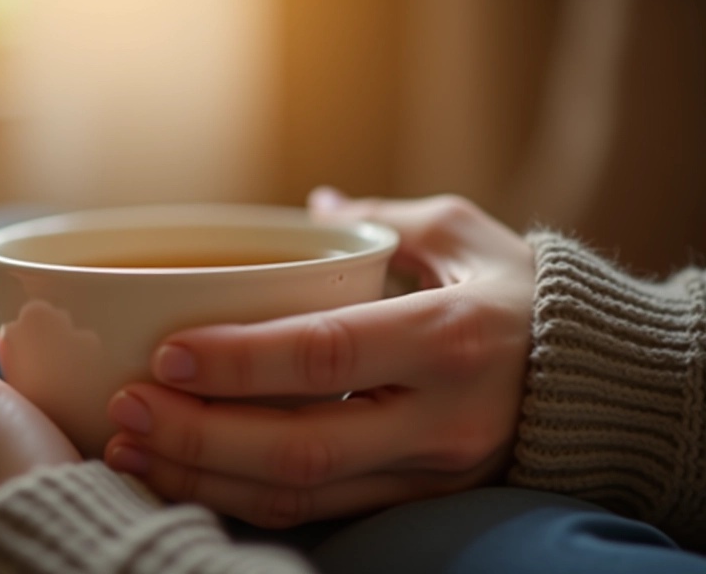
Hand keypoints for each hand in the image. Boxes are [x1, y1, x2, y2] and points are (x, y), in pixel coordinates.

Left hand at [0, 304, 80, 573]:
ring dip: (33, 421)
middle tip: (16, 364)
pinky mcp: (55, 533)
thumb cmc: (4, 490)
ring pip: (12, 461)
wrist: (83, 548)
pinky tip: (86, 431)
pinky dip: (66, 450)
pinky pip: (52, 481)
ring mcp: (5, 537)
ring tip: (56, 392)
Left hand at [103, 190, 533, 527]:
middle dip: (199, 436)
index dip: (239, 362)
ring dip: (206, 477)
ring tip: (133, 448)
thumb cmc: (521, 295)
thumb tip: (309, 209)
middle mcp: (442, 419)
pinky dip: (243, 499)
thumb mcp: (461, 235)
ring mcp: (431, 475)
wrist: (597, 383)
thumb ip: (380, 220)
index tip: (165, 354)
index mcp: (449, 339)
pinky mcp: (418, 504)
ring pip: (301, 495)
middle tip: (126, 410)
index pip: (327, 358)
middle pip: (301, 447)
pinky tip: (190, 474)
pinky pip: (319, 515)